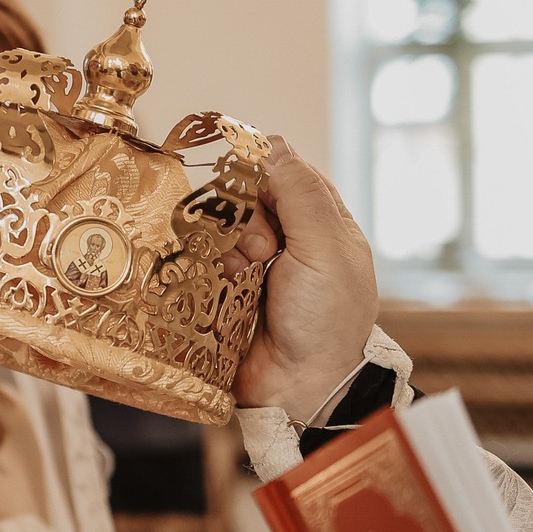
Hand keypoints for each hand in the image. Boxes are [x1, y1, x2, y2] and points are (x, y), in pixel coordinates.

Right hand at [227, 135, 378, 417]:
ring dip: (227, 243)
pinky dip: (208, 264)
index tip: (246, 183)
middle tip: (259, 248)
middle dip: (245, 215)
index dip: (263, 172)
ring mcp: (258, 267)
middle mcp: (291, 240)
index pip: (286, 171)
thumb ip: (301, 193)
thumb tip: (274, 142)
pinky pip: (205, 260)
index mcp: (324, 224)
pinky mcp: (227, 291)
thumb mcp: (325, 248)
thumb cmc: (326, 320)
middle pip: (248, 197)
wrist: (302, 389)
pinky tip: (220, 280)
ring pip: (223, 227)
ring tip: (239, 271)